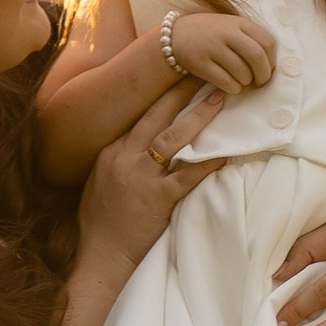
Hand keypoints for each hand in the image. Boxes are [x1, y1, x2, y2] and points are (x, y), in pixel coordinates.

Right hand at [78, 82, 212, 269]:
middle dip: (179, 91)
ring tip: (219, 99)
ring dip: (199, 116)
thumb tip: (136, 145)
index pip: (138, 116)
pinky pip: (188, 176)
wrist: (99, 254)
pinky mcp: (158, 199)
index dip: (159, 96)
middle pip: (156, 115)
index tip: (176, 78)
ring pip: (173, 138)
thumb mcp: (99, 182)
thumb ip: (116, 160)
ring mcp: (141, 177)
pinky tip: (227, 151)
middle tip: (200, 71)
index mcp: (111, 151)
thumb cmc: (99, 222)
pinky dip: (209, 162)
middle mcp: (125, 158)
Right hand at [165, 6, 275, 98]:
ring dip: (247, 81)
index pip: (267, 42)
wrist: (174, 36)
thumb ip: (250, 37)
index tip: (269, 69)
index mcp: (238, 22)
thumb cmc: (210, 34)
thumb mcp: (230, 25)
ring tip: (243, 81)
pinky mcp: (201, 64)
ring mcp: (212, 48)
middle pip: (256, 56)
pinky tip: (232, 87)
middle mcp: (226, 33)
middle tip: (261, 82)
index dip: (272, 60)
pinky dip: (234, 88)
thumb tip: (271, 63)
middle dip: (263, 74)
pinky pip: (225, 82)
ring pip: (242, 71)